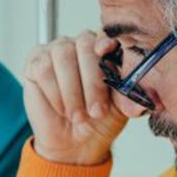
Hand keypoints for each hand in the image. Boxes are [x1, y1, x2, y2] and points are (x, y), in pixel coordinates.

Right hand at [23, 32, 129, 165]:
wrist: (74, 142)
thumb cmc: (98, 120)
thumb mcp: (121, 108)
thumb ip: (130, 97)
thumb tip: (141, 101)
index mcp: (105, 48)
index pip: (106, 34)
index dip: (105, 41)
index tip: (106, 51)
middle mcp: (80, 44)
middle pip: (85, 45)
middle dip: (92, 81)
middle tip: (96, 111)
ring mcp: (55, 51)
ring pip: (63, 56)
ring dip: (72, 90)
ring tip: (77, 115)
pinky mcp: (35, 63)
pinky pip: (43, 69)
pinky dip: (53, 92)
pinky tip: (61, 107)